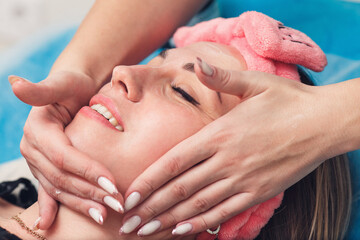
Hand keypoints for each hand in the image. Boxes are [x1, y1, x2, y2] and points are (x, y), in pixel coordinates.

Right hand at [9, 72, 123, 228]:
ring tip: (104, 214)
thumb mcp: (62, 83)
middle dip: (91, 192)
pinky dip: (51, 207)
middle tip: (118, 204)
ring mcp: (38, 162)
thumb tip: (15, 84)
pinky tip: (48, 225)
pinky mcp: (45, 168)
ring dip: (81, 203)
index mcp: (38, 131)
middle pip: (63, 177)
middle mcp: (34, 149)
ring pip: (59, 188)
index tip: (112, 184)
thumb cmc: (73, 85)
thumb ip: (42, 89)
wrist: (73, 90)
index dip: (86, 171)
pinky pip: (49, 190)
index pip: (64, 157)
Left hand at [120, 61, 333, 236]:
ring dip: (169, 220)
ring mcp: (244, 180)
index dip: (150, 181)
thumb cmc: (287, 101)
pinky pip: (225, 212)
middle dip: (151, 208)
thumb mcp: (255, 82)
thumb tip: (196, 63)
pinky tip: (183, 231)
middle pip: (181, 188)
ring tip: (145, 231)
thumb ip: (221, 77)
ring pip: (199, 205)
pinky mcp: (260, 192)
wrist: (325, 123)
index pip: (175, 161)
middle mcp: (228, 160)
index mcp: (221, 133)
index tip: (129, 196)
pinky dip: (202, 224)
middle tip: (127, 223)